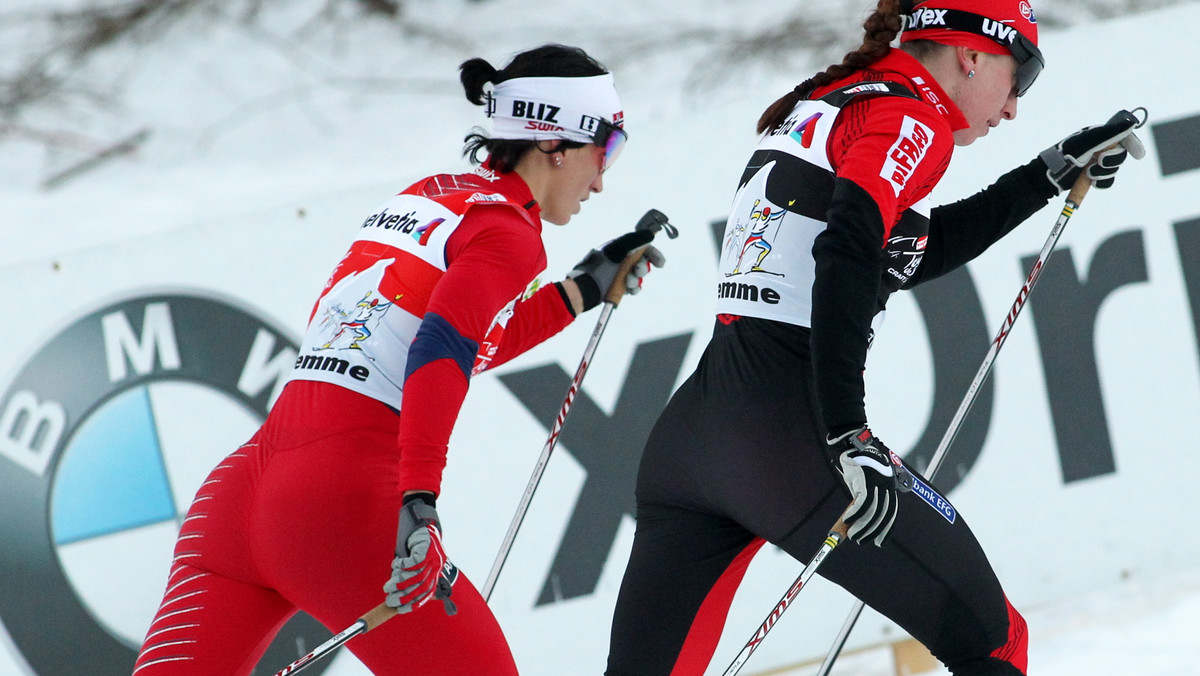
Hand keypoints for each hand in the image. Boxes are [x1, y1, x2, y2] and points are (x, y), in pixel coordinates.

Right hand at [384, 494, 457, 614]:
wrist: (422, 522)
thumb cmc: (416, 546)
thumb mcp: (416, 564)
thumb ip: (411, 578)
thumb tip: (396, 596)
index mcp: (435, 573)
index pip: (426, 594)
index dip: (413, 603)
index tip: (399, 609)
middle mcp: (437, 566)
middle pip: (421, 586)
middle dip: (404, 596)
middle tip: (389, 599)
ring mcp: (434, 556)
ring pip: (416, 575)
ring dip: (400, 582)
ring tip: (388, 586)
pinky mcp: (427, 546)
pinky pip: (415, 561)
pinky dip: (403, 565)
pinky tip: (396, 564)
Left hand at [566, 230, 664, 311]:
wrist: (587, 286)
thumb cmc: (599, 265)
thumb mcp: (617, 248)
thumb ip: (635, 240)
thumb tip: (651, 234)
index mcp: (622, 248)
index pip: (644, 248)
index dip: (653, 254)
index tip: (659, 263)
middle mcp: (623, 260)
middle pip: (643, 263)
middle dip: (643, 268)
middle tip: (637, 270)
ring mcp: (622, 273)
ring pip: (639, 277)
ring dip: (636, 279)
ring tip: (628, 281)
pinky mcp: (620, 287)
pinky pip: (634, 288)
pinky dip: (634, 289)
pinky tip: (629, 289)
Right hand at [825, 426, 913, 546]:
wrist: (851, 441)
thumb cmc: (856, 460)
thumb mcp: (864, 480)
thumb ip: (864, 495)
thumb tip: (857, 515)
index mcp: (889, 486)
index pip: (891, 513)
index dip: (886, 529)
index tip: (879, 543)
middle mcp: (886, 485)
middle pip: (883, 515)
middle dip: (872, 532)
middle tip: (861, 542)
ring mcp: (877, 482)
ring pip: (872, 512)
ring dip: (862, 527)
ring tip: (852, 536)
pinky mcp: (865, 480)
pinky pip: (862, 503)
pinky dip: (854, 515)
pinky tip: (847, 522)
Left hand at [1039, 109, 1145, 193]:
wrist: (1049, 176)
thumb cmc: (1066, 155)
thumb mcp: (1089, 142)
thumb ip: (1110, 133)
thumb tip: (1131, 122)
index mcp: (1098, 135)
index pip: (1123, 135)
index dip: (1133, 143)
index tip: (1138, 155)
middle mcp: (1099, 147)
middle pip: (1121, 153)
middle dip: (1113, 159)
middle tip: (1100, 161)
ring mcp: (1096, 162)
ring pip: (1114, 169)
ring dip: (1104, 173)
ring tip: (1088, 173)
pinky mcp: (1093, 176)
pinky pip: (1108, 181)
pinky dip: (1101, 182)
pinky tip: (1091, 182)